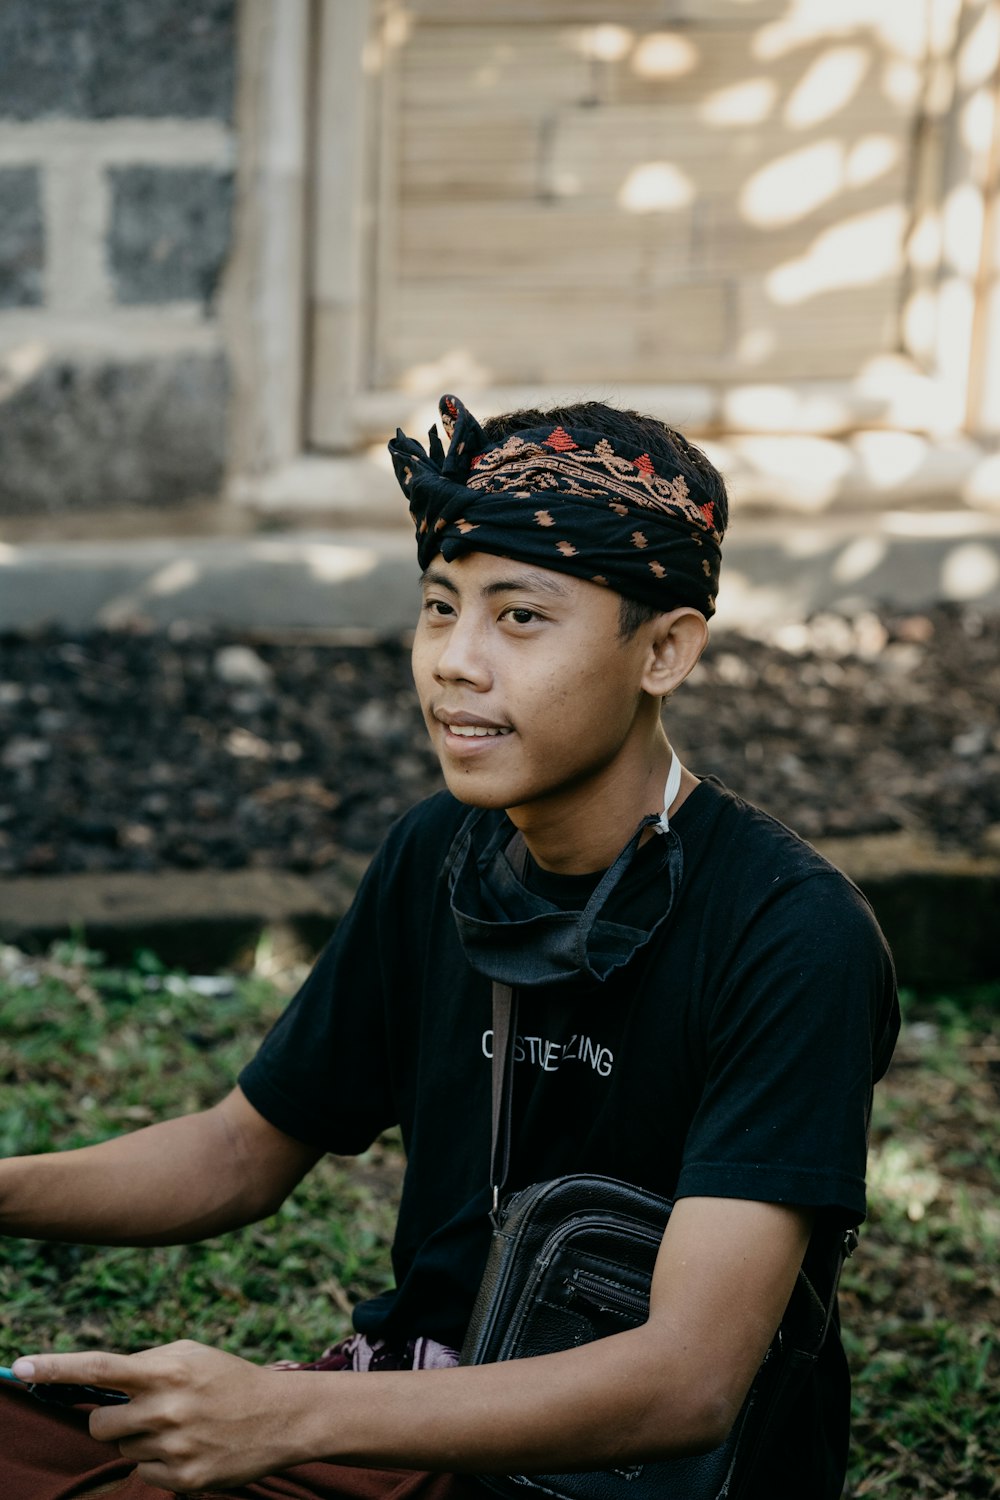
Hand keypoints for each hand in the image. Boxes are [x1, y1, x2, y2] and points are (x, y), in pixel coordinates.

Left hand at [12, 1340, 314, 1491]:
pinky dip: (159, 1463)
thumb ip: (143, 1366)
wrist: (280, 1417)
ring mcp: (173, 1448)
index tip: (20, 1365)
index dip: (56, 1367)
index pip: (99, 1367)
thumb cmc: (226, 1379)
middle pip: (99, 1424)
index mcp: (167, 1370)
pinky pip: (143, 1473)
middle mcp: (166, 1409)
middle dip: (111, 1419)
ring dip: (139, 1441)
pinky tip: (190, 1449)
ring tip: (179, 1428)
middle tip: (146, 1411)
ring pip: (121, 1450)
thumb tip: (95, 1384)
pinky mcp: (182, 1481)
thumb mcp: (189, 1356)